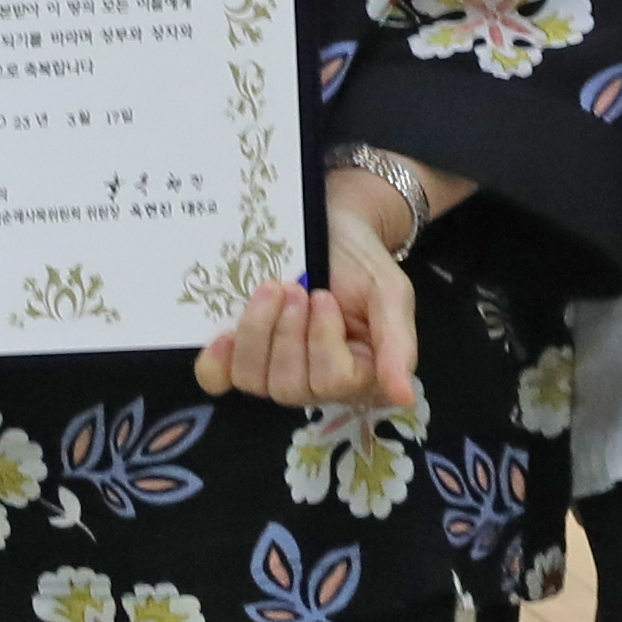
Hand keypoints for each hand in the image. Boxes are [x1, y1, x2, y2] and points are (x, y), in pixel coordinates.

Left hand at [199, 163, 428, 411]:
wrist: (326, 224)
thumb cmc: (361, 260)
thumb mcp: (389, 293)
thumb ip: (397, 344)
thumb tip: (404, 397)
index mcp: (359, 375)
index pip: (332, 383)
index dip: (322, 338)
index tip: (323, 297)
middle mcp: (316, 383)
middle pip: (289, 387)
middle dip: (288, 331)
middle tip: (296, 288)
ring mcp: (274, 371)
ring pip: (255, 381)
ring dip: (258, 331)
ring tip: (271, 290)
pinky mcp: (240, 355)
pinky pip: (218, 381)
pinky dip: (217, 362)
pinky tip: (223, 336)